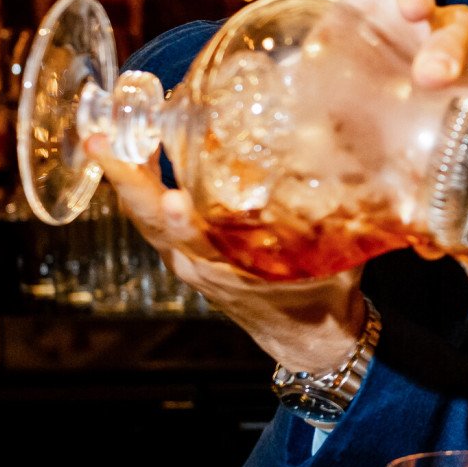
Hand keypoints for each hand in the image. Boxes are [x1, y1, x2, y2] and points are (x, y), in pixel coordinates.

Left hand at [84, 134, 367, 372]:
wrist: (306, 338)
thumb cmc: (320, 303)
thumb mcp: (337, 266)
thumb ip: (342, 224)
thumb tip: (367, 176)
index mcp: (229, 272)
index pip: (197, 245)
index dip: (182, 222)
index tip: (174, 199)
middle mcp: (196, 263)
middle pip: (149, 219)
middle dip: (124, 177)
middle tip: (100, 138)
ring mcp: (185, 256)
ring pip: (144, 212)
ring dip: (124, 172)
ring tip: (105, 128)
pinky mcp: (185, 247)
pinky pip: (153, 211)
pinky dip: (142, 178)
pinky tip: (139, 143)